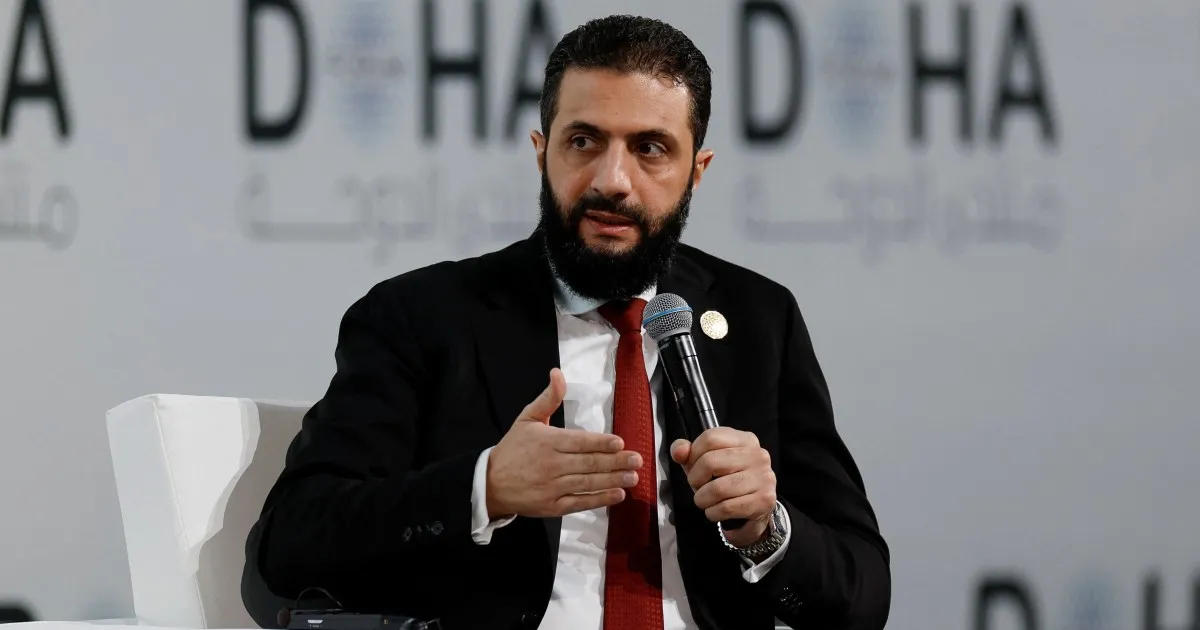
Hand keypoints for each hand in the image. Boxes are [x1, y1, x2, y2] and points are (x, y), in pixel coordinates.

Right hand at [486, 368, 642, 519]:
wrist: (490, 483)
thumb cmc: (512, 449)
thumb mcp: (527, 418)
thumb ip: (548, 399)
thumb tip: (558, 373)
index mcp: (548, 442)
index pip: (580, 442)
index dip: (601, 443)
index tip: (621, 443)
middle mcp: (553, 465)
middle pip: (589, 463)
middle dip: (616, 462)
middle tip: (638, 459)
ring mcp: (553, 488)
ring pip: (588, 483)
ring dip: (613, 480)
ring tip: (633, 477)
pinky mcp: (553, 507)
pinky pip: (580, 502)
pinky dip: (600, 500)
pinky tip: (617, 495)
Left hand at [670, 427, 776, 547]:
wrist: (754, 509)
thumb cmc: (728, 481)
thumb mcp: (707, 462)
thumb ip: (688, 453)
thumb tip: (679, 451)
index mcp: (744, 439)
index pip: (710, 438)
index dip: (693, 455)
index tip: (692, 467)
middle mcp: (758, 455)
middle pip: (711, 461)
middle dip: (695, 479)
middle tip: (697, 487)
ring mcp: (764, 477)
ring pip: (718, 488)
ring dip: (702, 499)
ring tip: (704, 500)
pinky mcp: (764, 500)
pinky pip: (727, 507)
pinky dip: (713, 512)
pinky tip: (715, 511)